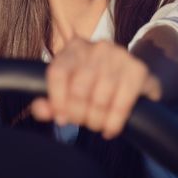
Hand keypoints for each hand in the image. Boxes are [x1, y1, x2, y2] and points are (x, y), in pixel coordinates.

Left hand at [31, 38, 161, 138]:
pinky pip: (121, 104)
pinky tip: (110, 129)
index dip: (57, 100)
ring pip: (100, 99)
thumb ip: (51, 101)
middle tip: (82, 123)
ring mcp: (119, 56)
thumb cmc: (94, 85)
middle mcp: (97, 47)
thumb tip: (40, 109)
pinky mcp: (138, 70)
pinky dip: (114, 123)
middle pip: (78, 89)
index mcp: (74, 48)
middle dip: (78, 114)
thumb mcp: (70, 90)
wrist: (133, 79)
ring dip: (96, 121)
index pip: (57, 73)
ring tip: (96, 125)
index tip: (61, 118)